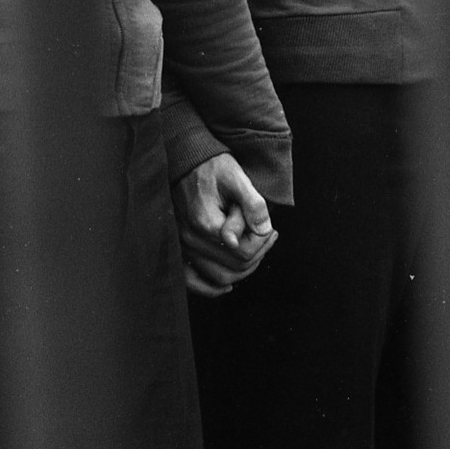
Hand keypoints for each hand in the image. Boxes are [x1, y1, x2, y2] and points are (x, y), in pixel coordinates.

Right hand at [171, 154, 276, 297]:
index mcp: (206, 223)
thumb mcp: (237, 177)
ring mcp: (183, 245)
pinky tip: (227, 286)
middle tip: (268, 236)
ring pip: (219, 277)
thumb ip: (252, 204)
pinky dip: (210, 288)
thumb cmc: (213, 166)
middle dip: (258, 254)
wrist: (185, 160)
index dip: (263, 242)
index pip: (243, 251)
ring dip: (243, 270)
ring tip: (255, 250)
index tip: (270, 227)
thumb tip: (262, 230)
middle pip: (234, 267)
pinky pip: (192, 280)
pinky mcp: (180, 247)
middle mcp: (190, 239)